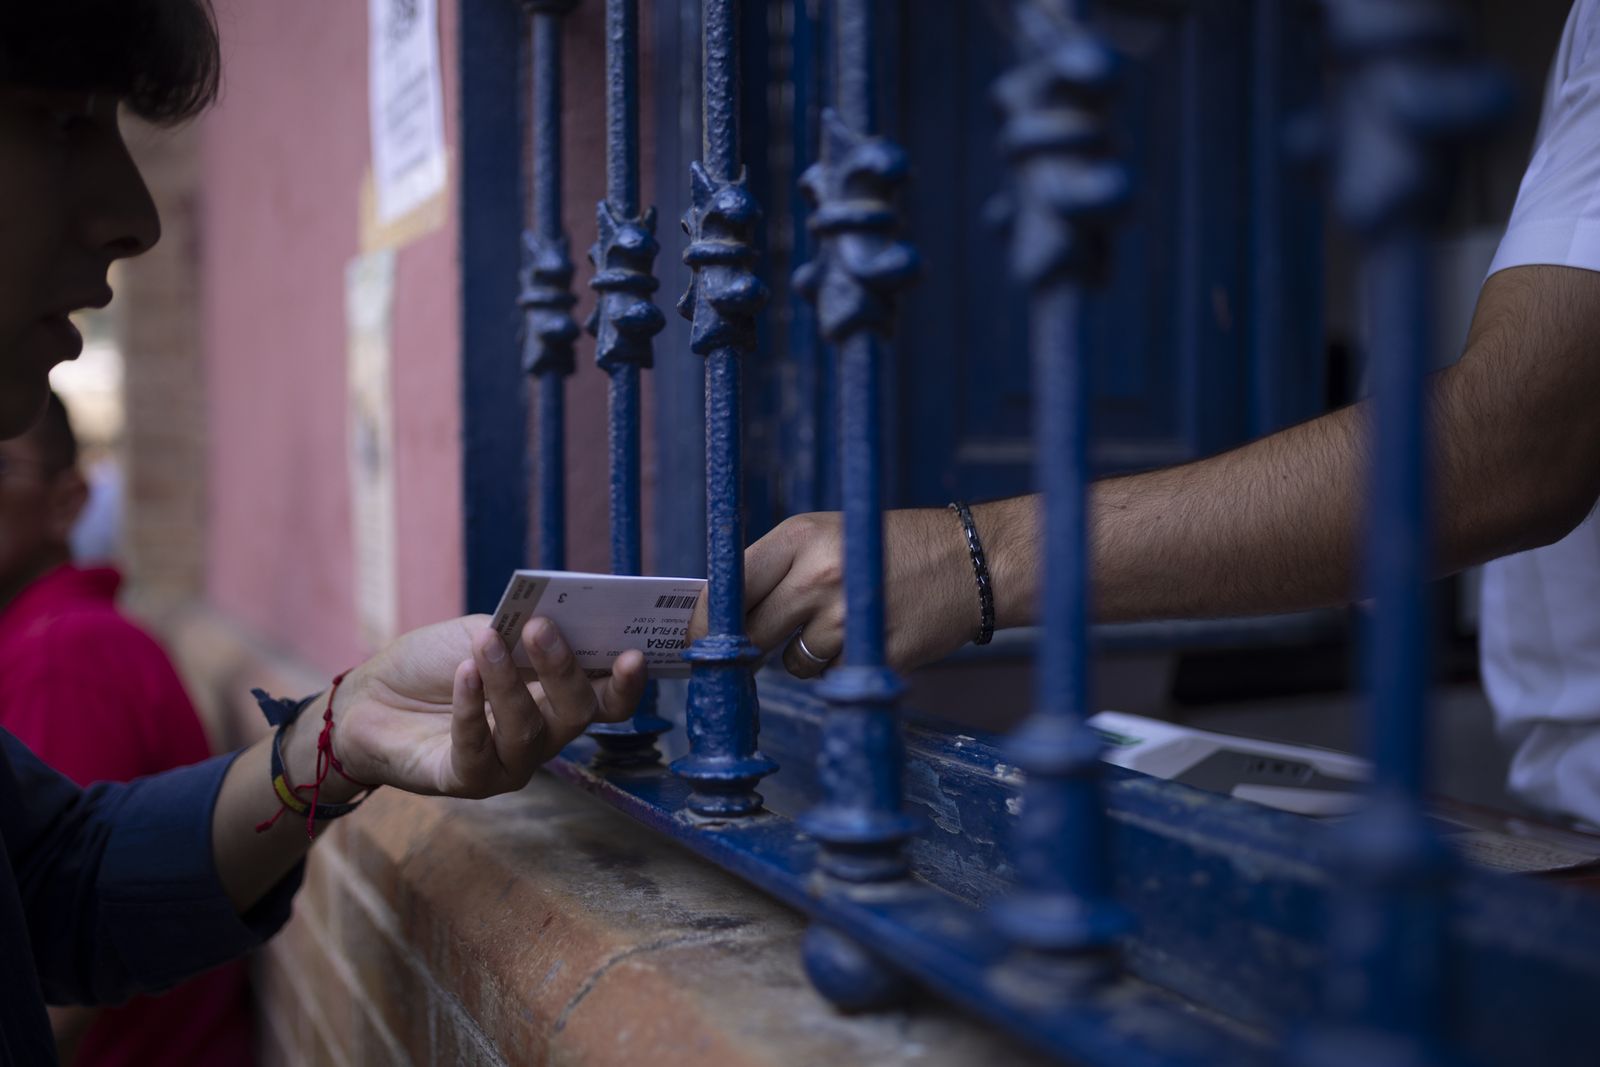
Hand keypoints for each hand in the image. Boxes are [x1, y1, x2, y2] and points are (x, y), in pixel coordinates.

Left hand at [308, 614, 645, 798]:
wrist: (370, 697)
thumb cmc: (435, 663)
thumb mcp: (486, 632)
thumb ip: (522, 631)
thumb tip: (558, 616)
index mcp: (558, 699)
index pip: (608, 699)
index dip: (627, 683)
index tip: (633, 653)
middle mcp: (544, 736)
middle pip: (577, 713)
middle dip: (563, 670)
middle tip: (540, 629)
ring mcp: (509, 764)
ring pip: (528, 730)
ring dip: (507, 683)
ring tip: (485, 644)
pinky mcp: (468, 781)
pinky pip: (478, 749)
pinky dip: (471, 708)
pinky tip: (464, 674)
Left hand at [688, 510, 977, 677]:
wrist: (972, 561)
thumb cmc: (889, 547)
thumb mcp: (828, 534)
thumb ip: (776, 568)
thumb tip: (719, 615)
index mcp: (798, 537)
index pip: (727, 587)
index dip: (705, 620)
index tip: (692, 640)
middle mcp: (816, 574)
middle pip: (752, 632)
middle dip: (756, 643)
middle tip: (776, 634)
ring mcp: (845, 616)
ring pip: (789, 661)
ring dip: (803, 654)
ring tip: (840, 624)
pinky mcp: (873, 651)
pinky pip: (827, 675)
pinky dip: (836, 666)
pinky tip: (863, 639)